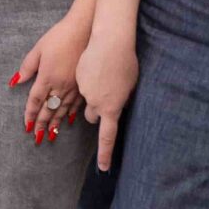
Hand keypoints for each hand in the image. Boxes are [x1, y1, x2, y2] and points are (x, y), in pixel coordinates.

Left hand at [12, 6, 91, 144]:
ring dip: (55, 123)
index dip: (31, 114)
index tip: (27, 126)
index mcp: (46, 77)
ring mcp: (74, 86)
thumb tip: (16, 81)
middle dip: (42, 124)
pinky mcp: (84, 84)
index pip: (36, 100)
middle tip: (37, 137)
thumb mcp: (38, 49)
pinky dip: (70, 114)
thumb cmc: (59, 37)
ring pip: (62, 109)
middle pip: (49, 109)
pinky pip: (76, 104)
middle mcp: (60, 85)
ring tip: (51, 135)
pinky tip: (67, 120)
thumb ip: (27, 67)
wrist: (85, 31)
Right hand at [74, 26, 137, 169]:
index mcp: (111, 106)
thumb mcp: (130, 84)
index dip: (105, 153)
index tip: (104, 168)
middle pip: (91, 115)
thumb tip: (118, 104)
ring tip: (103, 75)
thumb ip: (123, 99)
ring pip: (85, 100)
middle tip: (104, 97)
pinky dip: (88, 80)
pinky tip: (96, 67)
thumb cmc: (125, 61)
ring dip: (92, 94)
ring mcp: (84, 90)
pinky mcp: (77, 78)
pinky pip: (81, 85)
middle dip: (95, 111)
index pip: (107, 136)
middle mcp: (95, 102)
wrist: (109, 40)